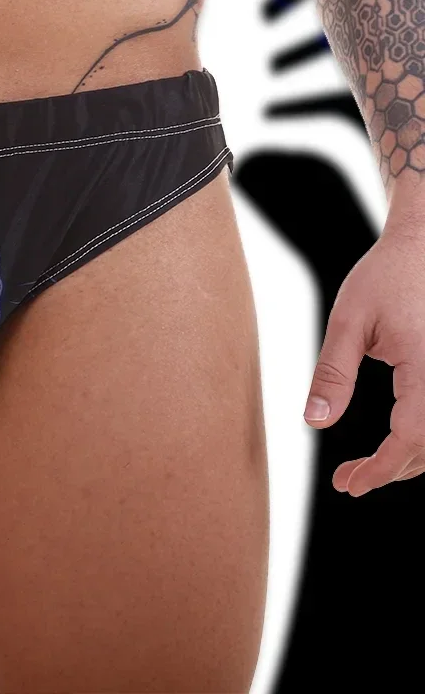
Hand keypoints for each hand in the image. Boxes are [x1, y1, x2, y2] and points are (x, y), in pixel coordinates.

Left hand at [304, 223, 424, 496]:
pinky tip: (393, 443)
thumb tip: (315, 421)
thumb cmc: (383, 278)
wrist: (422, 246)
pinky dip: (420, 438)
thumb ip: (333, 373)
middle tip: (348, 481)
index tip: (351, 484)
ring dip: (409, 459)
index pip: (412, 436)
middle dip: (391, 470)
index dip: (383, 468)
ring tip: (364, 469)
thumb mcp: (347, 321)